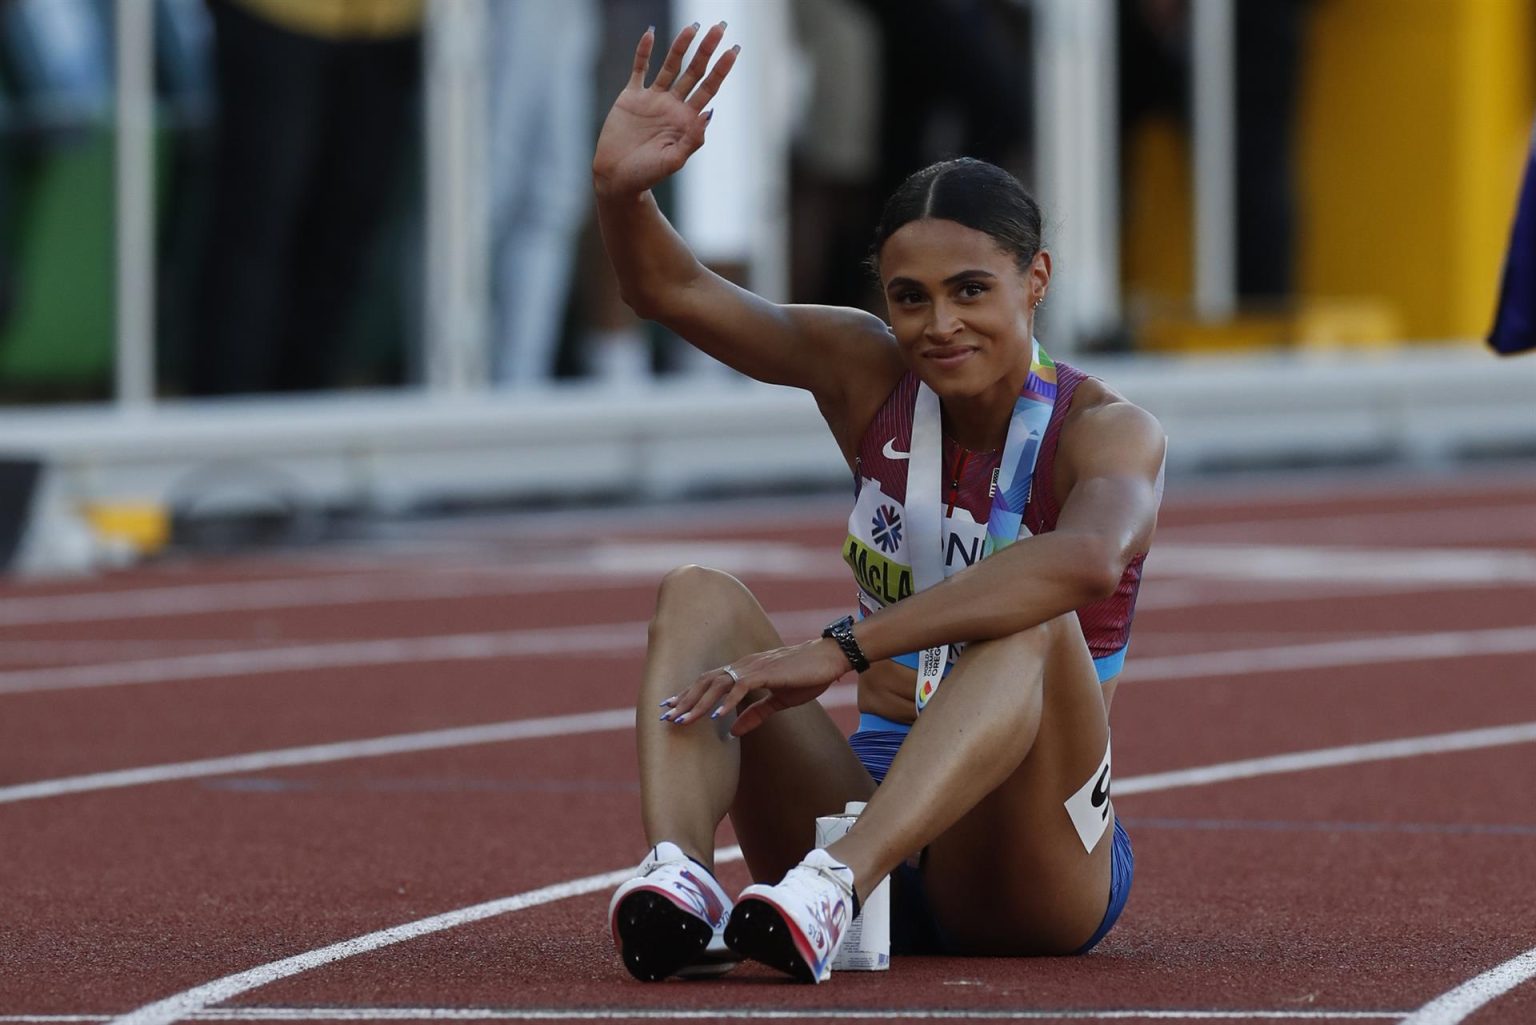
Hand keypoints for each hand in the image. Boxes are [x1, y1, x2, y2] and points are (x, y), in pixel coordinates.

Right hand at [593, 22, 737, 198]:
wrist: (617, 178)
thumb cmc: (647, 175)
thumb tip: (710, 112)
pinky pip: (639, 69)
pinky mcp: (631, 96)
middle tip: (720, 27)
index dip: (721, 69)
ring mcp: (653, 98)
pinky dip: (644, 52)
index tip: (734, 50)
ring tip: (693, 27)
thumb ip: (693, 139)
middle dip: (707, 50)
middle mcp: (673, 105)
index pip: (708, 88)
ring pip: (670, 65)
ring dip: (681, 46)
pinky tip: (651, 34)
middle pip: (694, 71)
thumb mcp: (673, 161)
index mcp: (687, 120)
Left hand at [659, 638, 851, 736]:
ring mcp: (754, 668)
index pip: (710, 681)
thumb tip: (733, 731)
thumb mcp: (779, 701)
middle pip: (706, 682)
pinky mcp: (767, 673)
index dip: (690, 694)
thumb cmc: (807, 675)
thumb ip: (756, 714)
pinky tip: (717, 717)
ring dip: (699, 703)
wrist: (830, 658)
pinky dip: (727, 702)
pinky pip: (742, 688)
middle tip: (666, 716)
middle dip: (685, 700)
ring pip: (718, 684)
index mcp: (745, 671)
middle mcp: (744, 666)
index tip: (673, 707)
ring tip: (684, 719)